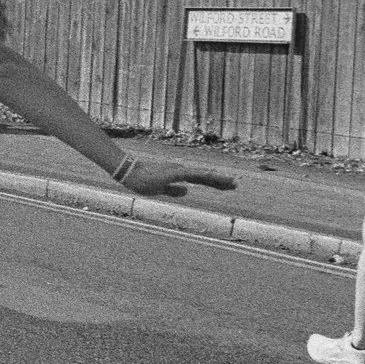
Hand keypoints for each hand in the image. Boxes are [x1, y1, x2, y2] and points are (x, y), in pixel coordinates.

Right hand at [115, 157, 238, 197]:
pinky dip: (204, 176)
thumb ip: (173, 190)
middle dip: (221, 181)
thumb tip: (187, 192)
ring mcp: (179, 171)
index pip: (201, 180)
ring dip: (217, 179)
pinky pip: (193, 175)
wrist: (128, 173)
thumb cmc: (140, 180)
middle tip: (236, 185)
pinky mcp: (174, 172)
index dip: (215, 183)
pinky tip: (214, 177)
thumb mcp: (160, 189)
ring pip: (202, 175)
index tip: (227, 186)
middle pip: (205, 177)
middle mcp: (182, 171)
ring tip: (232, 183)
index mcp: (179, 175)